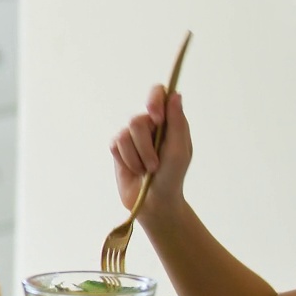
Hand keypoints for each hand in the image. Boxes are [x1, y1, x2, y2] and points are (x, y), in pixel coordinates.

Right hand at [109, 85, 192, 218]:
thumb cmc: (172, 177)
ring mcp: (132, 136)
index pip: (158, 93)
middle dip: (146, 146)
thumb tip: (175, 95)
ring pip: (126, 134)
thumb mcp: (179, 151)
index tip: (157, 118)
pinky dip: (127, 160)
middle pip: (138, 120)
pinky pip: (116, 145)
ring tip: (147, 171)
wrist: (154, 201)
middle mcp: (150, 125)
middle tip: (155, 165)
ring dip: (137, 157)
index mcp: (168, 121)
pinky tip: (135, 170)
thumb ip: (177, 123)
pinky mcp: (118, 148)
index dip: (154, 100)